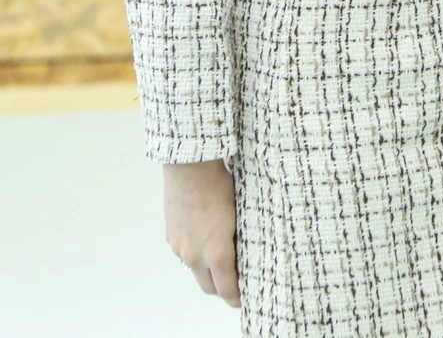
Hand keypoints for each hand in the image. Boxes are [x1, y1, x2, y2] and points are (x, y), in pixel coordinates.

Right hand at [163, 160, 240, 307]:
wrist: (191, 167)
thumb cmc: (222, 185)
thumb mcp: (240, 214)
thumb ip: (239, 240)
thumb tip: (245, 253)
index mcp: (216, 253)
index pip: (227, 288)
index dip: (236, 298)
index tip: (244, 300)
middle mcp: (195, 256)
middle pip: (209, 287)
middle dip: (223, 289)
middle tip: (236, 284)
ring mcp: (180, 248)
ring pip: (196, 270)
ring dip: (208, 271)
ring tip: (223, 260)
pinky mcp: (171, 237)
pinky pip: (185, 254)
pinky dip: (197, 254)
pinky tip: (206, 240)